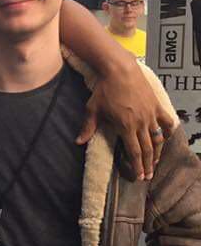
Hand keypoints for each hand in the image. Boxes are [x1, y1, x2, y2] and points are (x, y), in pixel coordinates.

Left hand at [76, 62, 174, 178]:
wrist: (119, 69)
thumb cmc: (104, 89)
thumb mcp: (93, 109)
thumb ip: (88, 127)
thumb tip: (78, 142)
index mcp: (125, 126)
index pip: (133, 152)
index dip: (137, 165)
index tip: (138, 176)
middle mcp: (141, 123)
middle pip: (147, 148)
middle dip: (148, 164)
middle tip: (147, 176)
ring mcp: (150, 114)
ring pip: (158, 138)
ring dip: (158, 152)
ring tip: (156, 162)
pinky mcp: (156, 105)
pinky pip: (166, 121)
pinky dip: (168, 130)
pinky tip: (166, 137)